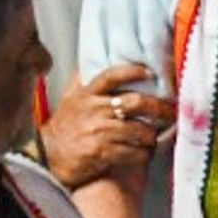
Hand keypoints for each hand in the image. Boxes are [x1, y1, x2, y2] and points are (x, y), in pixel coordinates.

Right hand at [39, 63, 172, 186]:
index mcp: (88, 95)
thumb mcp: (70, 99)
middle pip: (135, 102)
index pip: (112, 76)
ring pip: (138, 130)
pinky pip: (133, 153)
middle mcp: (94, 110)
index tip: (150, 71)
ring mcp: (98, 132)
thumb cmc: (64, 128)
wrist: (47, 157)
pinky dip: (143, 154)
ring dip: (151, 135)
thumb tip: (92, 61)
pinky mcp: (101, 153)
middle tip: (170, 112)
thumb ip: (83, 82)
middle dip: (158, 107)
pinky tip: (144, 153)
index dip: (133, 71)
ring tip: (153, 137)